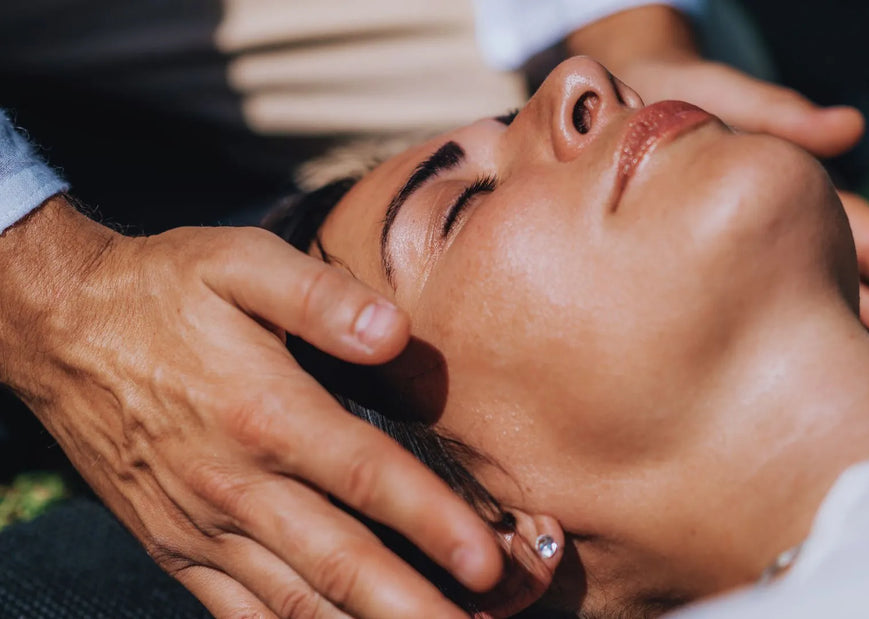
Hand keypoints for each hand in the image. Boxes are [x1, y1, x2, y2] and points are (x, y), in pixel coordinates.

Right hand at [0, 198, 501, 617]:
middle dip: (413, 607)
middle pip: (340, 563)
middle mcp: (236, 484)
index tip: (489, 562)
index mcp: (265, 412)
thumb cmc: (163, 290)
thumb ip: (320, 296)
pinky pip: (238, 613)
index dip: (434, 523)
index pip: (367, 478)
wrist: (61, 331)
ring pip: (295, 602)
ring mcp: (202, 527)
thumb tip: (395, 331)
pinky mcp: (176, 549)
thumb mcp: (239, 261)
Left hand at [568, 7, 868, 402]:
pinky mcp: (703, 290)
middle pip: (856, 301)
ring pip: (811, 328)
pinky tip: (803, 419)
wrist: (600, 114)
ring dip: (854, 371)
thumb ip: (780, 117)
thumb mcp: (721, 102)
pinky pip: (751, 337)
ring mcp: (745, 269)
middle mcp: (779, 240)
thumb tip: (853, 129)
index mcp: (796, 197)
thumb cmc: (668, 100)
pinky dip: (785, 369)